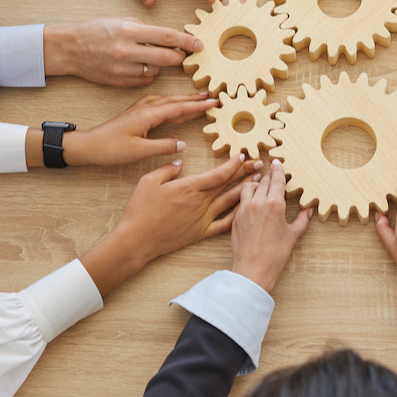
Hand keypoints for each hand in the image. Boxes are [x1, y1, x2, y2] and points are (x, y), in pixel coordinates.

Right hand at [43, 18, 201, 86]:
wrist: (71, 48)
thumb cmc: (98, 30)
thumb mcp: (123, 21)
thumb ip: (147, 30)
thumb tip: (171, 38)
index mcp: (130, 31)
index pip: (167, 36)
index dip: (187, 41)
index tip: (199, 44)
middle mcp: (127, 51)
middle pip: (167, 58)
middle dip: (181, 58)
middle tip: (186, 56)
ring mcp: (123, 68)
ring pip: (156, 71)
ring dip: (160, 66)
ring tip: (150, 57)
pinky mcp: (119, 81)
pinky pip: (144, 81)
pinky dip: (147, 74)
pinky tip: (140, 66)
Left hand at [64, 93, 218, 165]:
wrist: (88, 145)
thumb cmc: (110, 149)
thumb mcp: (139, 152)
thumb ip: (163, 146)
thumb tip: (182, 144)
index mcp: (148, 115)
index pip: (178, 107)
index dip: (197, 105)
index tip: (214, 102)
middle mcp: (145, 108)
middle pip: (175, 100)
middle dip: (194, 99)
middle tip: (212, 97)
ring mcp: (139, 109)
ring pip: (167, 100)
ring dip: (183, 99)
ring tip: (198, 99)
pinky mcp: (135, 113)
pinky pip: (158, 103)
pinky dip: (171, 102)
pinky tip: (172, 104)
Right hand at [79, 154, 260, 294]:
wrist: (136, 240)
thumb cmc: (139, 210)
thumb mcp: (148, 181)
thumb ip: (167, 169)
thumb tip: (181, 161)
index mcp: (189, 187)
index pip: (218, 173)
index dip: (233, 164)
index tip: (243, 156)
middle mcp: (200, 202)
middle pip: (228, 185)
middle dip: (246, 173)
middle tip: (260, 164)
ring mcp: (202, 219)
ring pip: (229, 202)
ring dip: (245, 191)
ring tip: (258, 182)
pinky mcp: (200, 233)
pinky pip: (223, 224)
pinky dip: (236, 216)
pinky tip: (246, 210)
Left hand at [230, 159, 311, 291]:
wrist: (252, 270)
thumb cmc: (274, 255)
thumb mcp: (293, 235)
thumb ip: (302, 220)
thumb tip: (308, 210)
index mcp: (274, 204)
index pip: (277, 179)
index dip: (278, 169)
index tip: (278, 162)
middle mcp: (258, 203)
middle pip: (263, 180)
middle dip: (269, 174)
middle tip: (273, 171)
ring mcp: (244, 209)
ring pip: (248, 186)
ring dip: (256, 183)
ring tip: (261, 185)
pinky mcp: (235, 218)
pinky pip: (241, 200)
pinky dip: (247, 196)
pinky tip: (251, 200)